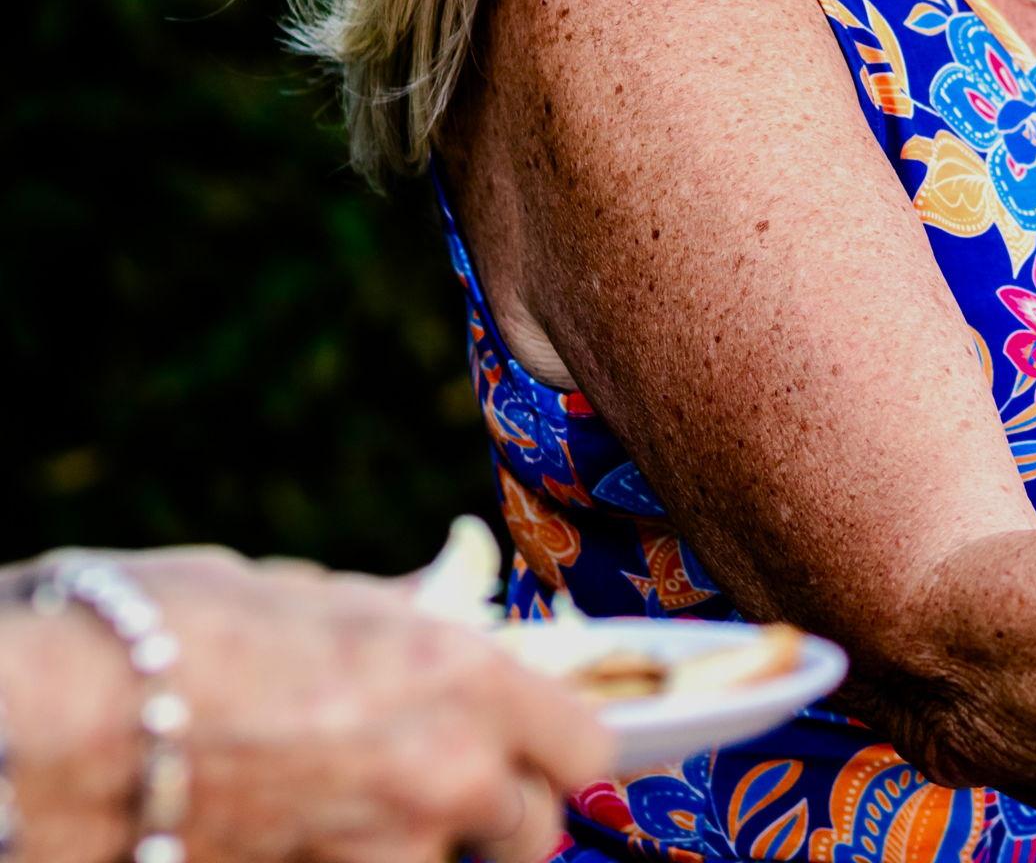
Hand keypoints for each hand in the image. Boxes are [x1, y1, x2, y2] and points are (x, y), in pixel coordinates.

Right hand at [50, 550, 609, 862]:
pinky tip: (295, 839)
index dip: (567, 750)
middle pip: (534, 837)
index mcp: (460, 677)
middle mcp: (441, 777)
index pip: (585, 745)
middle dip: (499, 820)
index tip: (545, 749)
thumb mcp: (303, 596)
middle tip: (446, 793)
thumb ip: (394, 615)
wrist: (40, 723)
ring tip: (351, 812)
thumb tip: (444, 597)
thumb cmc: (164, 630)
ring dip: (416, 853)